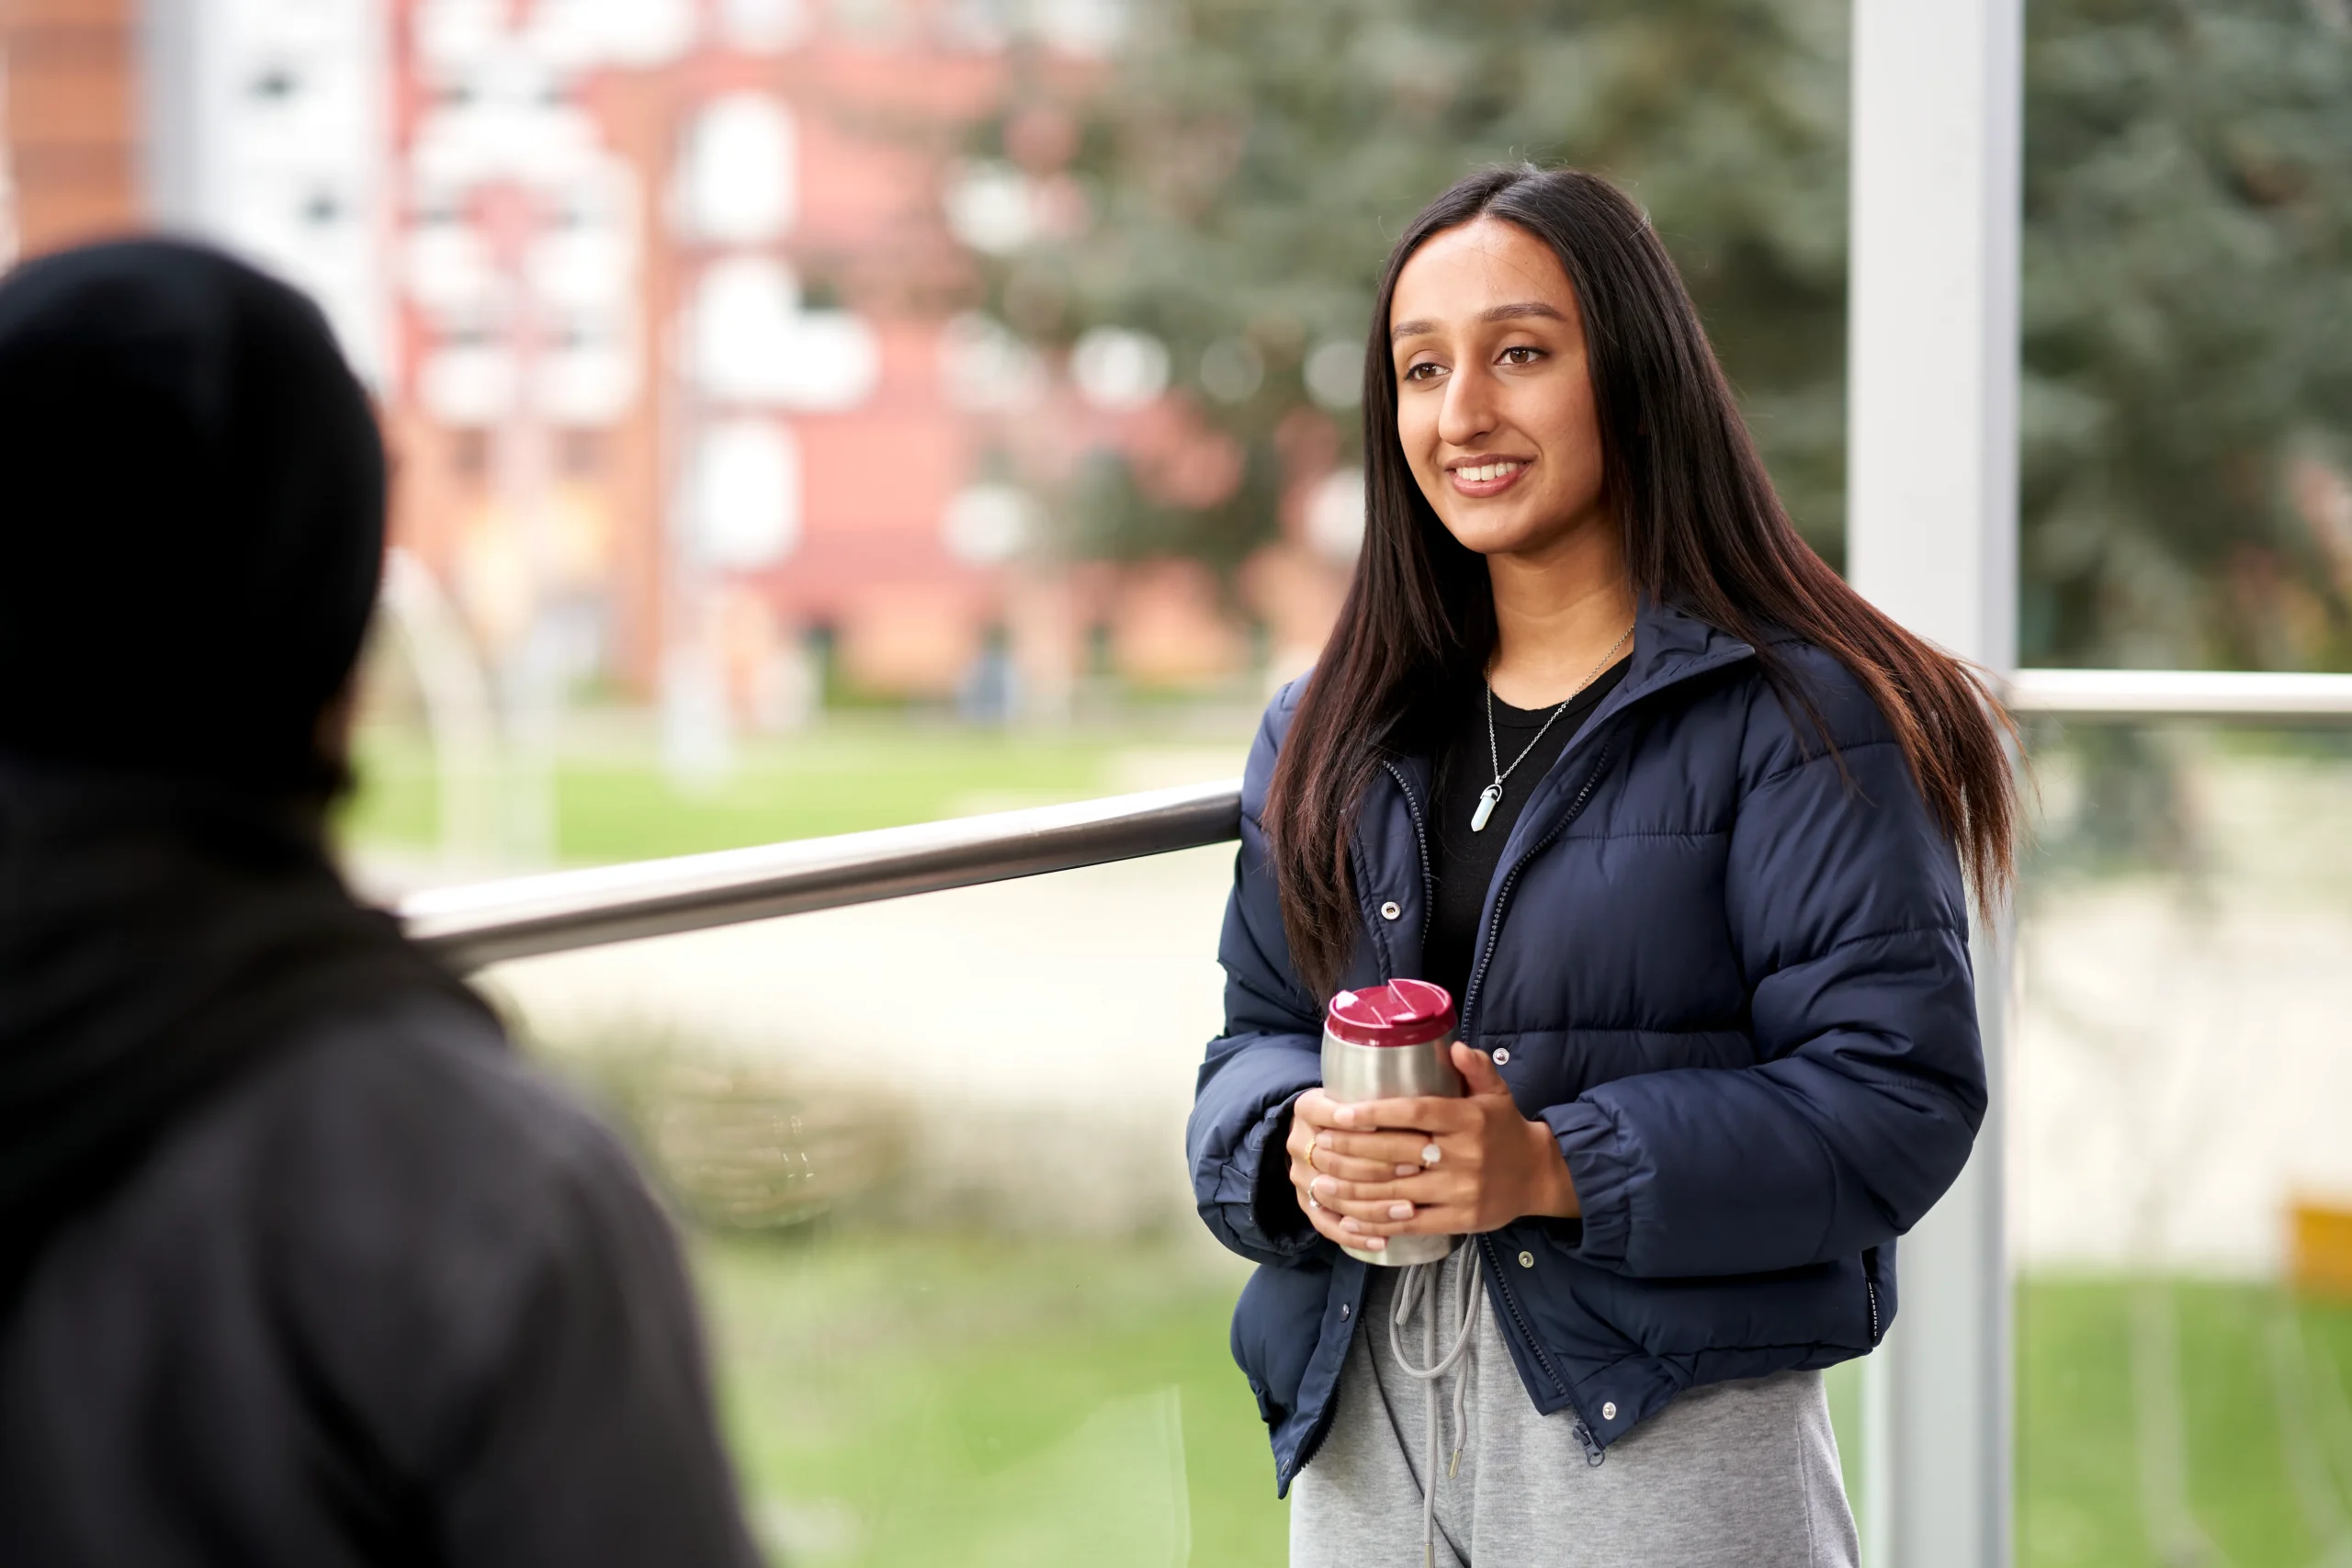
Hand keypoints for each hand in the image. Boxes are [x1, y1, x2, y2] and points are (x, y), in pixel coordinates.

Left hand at [1284, 1043, 1578, 1251]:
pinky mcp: (1459, 1219)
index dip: (1375, 1112)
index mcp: (1468, 1119)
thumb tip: (1453, 1045)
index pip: (1415, 1112)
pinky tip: (1349, 1216)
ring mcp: (1461, 1190)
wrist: (1539, 1175)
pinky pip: (1410, 1222)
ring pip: (1397, 1191)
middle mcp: (1464, 1155)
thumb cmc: (1505, 1129)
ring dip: (1353, 1188)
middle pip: (1397, 1152)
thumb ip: (1475, 1068)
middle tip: (1319, 1144)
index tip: (1341, 1113)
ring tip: (1320, 1181)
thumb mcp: (1497, 1093)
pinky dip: (1376, 1222)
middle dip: (1351, 1150)